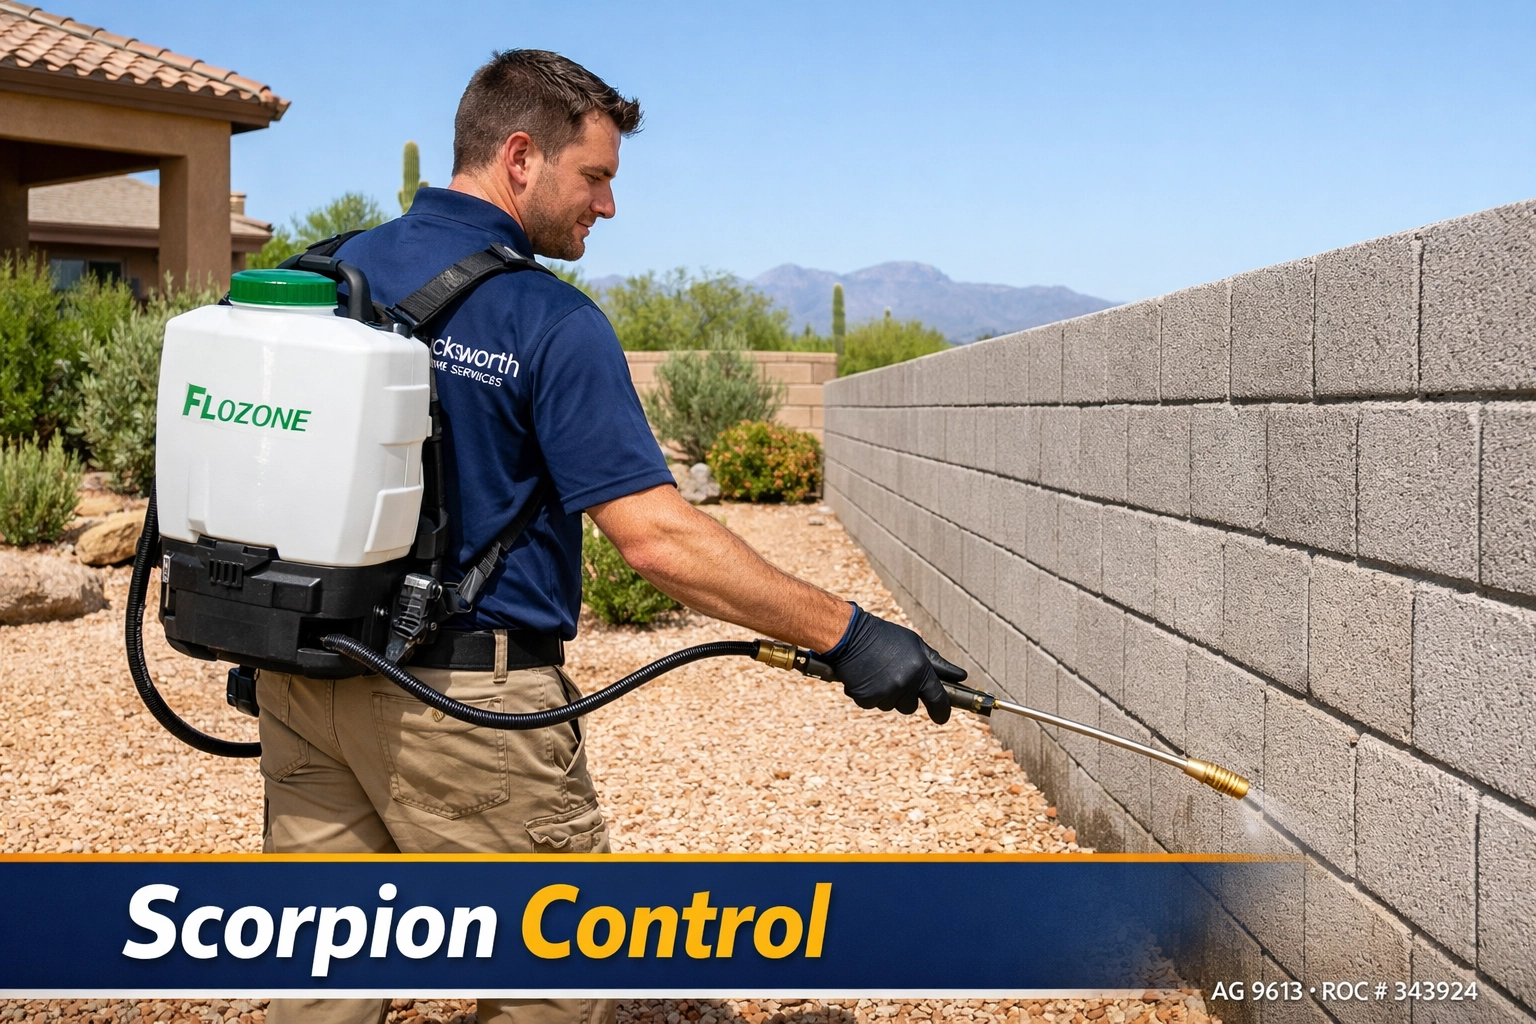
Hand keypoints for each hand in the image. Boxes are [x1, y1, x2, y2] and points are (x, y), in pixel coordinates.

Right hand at [818, 605, 964, 722]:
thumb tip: (961, 677)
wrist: (849, 635)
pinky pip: (873, 705)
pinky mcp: (866, 699)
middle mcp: (904, 683)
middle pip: (910, 706)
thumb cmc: (885, 637)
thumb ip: (938, 664)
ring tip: (877, 672)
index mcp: (919, 669)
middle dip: (905, 696)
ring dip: (886, 695)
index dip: (942, 711)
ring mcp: (885, 693)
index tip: (942, 717)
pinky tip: (865, 677)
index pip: (938, 699)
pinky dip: (869, 695)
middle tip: (893, 675)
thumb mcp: (915, 644)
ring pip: (890, 706)